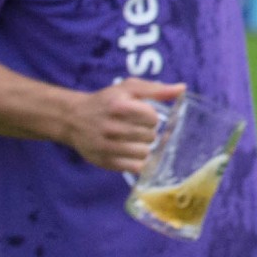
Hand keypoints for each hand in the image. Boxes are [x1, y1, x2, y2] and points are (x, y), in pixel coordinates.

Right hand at [60, 78, 184, 172]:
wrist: (73, 118)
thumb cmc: (106, 101)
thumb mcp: (128, 88)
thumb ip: (155, 89)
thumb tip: (182, 88)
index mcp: (118, 106)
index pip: (152, 117)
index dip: (152, 117)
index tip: (143, 116)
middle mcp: (110, 127)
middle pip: (149, 136)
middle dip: (148, 132)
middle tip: (138, 129)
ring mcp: (105, 146)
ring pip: (144, 153)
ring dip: (144, 147)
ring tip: (134, 140)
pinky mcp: (103, 162)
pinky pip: (134, 167)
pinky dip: (137, 161)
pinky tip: (130, 152)